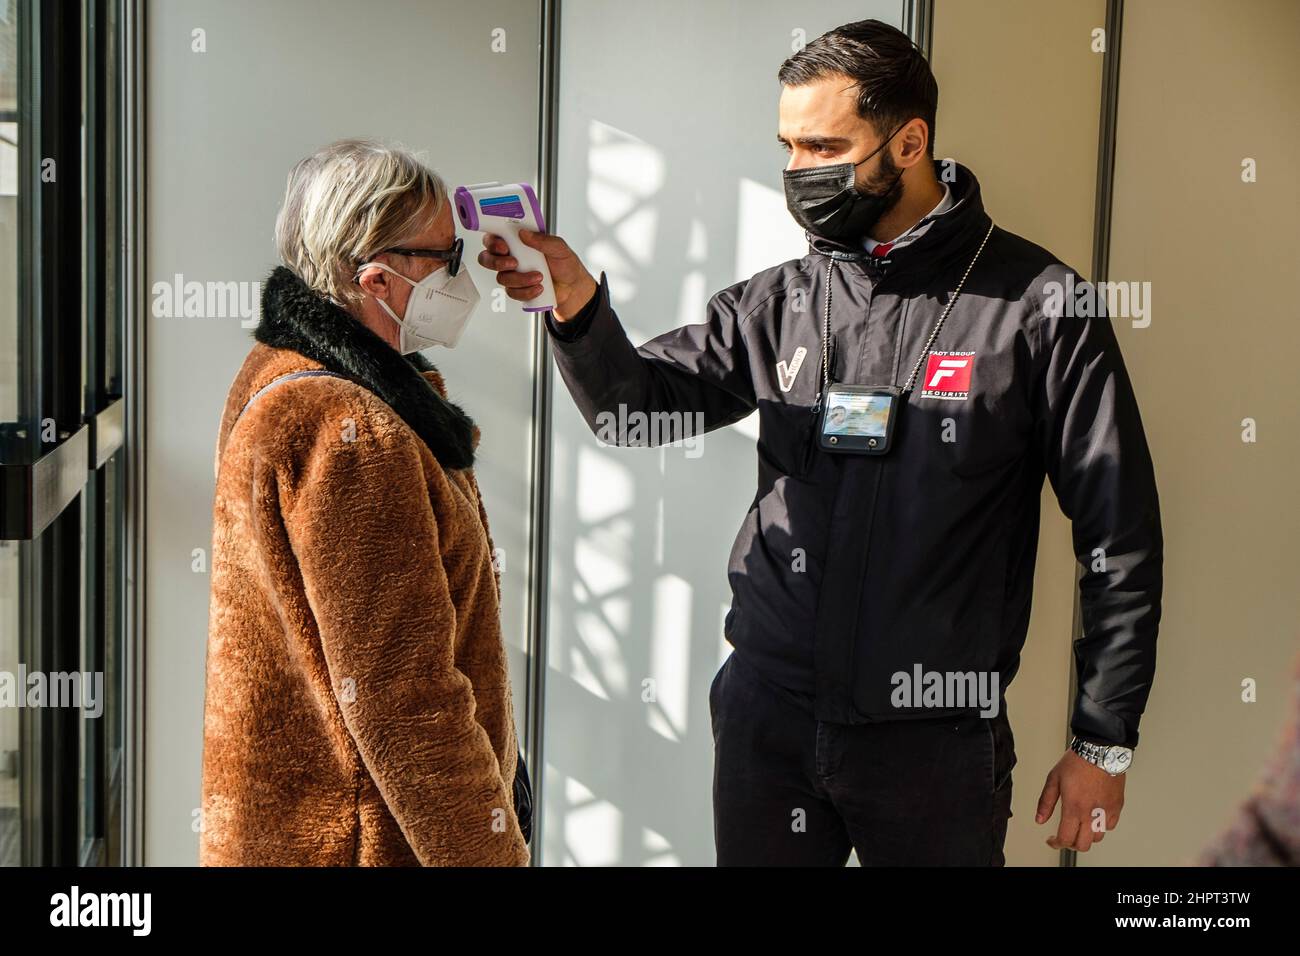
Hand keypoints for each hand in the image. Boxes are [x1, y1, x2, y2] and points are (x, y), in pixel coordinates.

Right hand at [477, 229, 598, 321]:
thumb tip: (525, 234)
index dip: (492, 242)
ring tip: (539, 277)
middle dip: (497, 262)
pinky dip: (526, 292)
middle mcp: (511, 256)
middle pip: (487, 258)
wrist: (573, 288)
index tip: (503, 246)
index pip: (494, 237)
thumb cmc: (565, 264)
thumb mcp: (559, 248)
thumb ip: (543, 240)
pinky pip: (512, 293)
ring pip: (501, 278)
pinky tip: (539, 288)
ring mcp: (513, 274)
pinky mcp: (517, 289)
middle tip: (514, 263)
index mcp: (518, 242)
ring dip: (520, 279)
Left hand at [1035, 749, 1125, 851]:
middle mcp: (1091, 813)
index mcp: (1074, 807)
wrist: (1100, 750)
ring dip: (1086, 837)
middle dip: (1071, 844)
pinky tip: (1093, 819)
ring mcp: (1106, 811)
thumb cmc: (1077, 762)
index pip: (1066, 838)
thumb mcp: (1054, 779)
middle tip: (1065, 836)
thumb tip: (1039, 819)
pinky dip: (1101, 828)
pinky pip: (1110, 827)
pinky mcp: (1117, 807)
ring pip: (1098, 838)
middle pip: (1083, 845)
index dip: (1056, 843)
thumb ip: (1045, 802)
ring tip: (1079, 827)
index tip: (1052, 840)